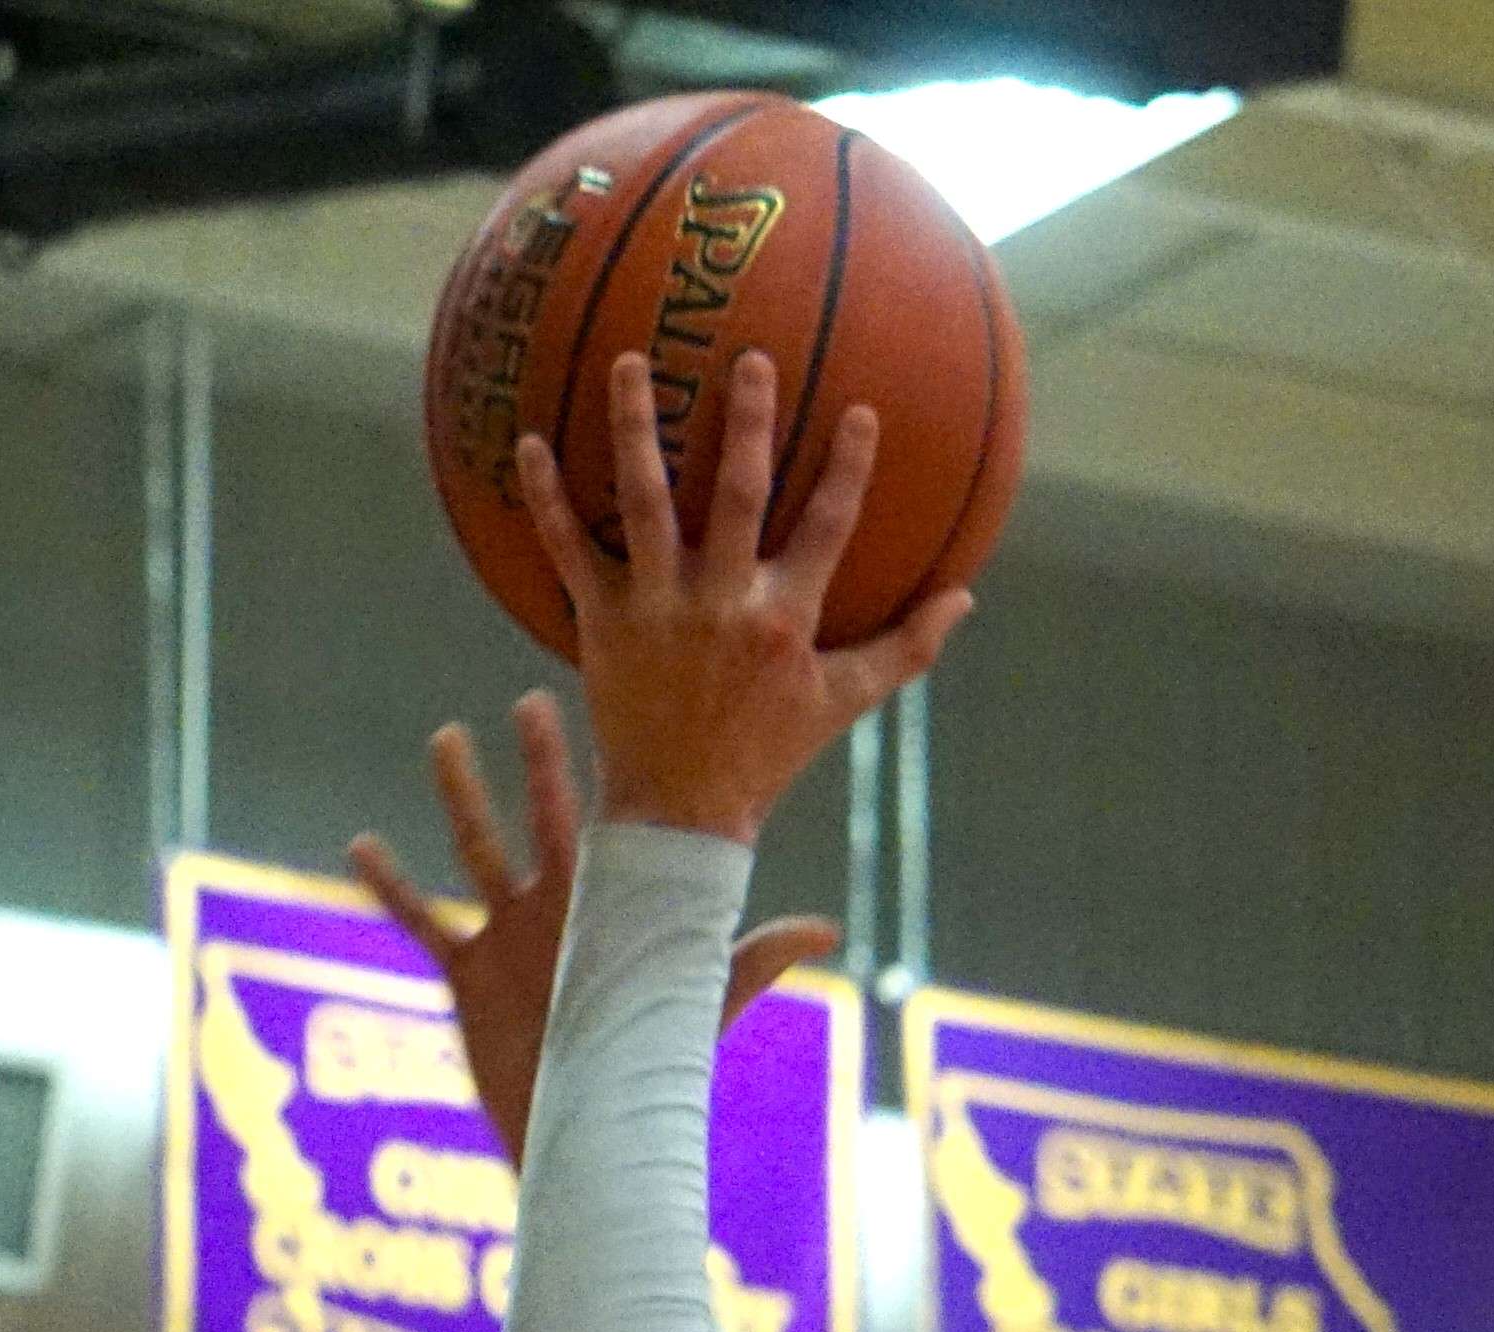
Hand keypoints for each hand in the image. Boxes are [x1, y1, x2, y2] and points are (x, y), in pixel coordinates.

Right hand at [349, 695, 841, 1167]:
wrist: (586, 1129)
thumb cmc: (644, 1068)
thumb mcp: (699, 1006)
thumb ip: (756, 958)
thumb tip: (828, 927)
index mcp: (608, 903)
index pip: (608, 820)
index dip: (613, 771)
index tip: (618, 714)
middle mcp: (557, 904)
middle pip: (543, 817)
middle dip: (538, 761)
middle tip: (534, 698)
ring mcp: (506, 933)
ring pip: (477, 849)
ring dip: (461, 795)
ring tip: (446, 737)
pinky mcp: (466, 974)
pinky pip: (421, 920)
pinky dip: (390, 885)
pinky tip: (358, 844)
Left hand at [517, 349, 969, 847]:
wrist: (680, 813)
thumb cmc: (766, 753)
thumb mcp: (843, 705)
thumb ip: (905, 649)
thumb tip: (966, 597)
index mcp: (784, 619)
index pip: (826, 528)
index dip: (847, 469)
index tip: (861, 411)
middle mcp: (721, 603)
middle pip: (736, 493)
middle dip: (746, 421)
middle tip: (748, 356)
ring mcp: (656, 609)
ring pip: (644, 501)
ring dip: (636, 427)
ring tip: (630, 362)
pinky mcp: (601, 623)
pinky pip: (568, 549)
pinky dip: (545, 498)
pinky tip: (528, 443)